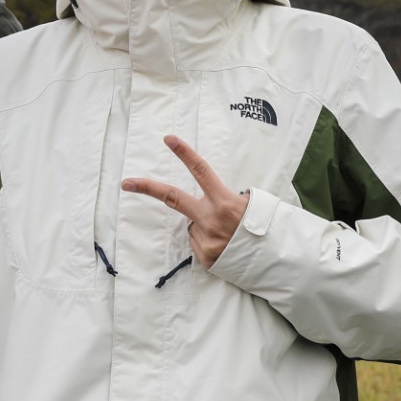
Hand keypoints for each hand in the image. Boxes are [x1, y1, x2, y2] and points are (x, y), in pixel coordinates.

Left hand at [122, 135, 250, 267]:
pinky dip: (208, 242)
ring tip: (227, 235)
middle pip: (173, 197)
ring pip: (192, 225)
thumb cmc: (263, 227)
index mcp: (224, 201)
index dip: (185, 153)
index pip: (201, 171)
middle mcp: (211, 218)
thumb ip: (225, 199)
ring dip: (205, 227)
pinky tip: (225, 247)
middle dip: (148, 188)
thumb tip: (206, 201)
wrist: (274, 260)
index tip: (169, 139)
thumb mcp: (250, 205)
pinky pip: (198, 242)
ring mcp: (205, 239)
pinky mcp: (204, 257)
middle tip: (126, 182)